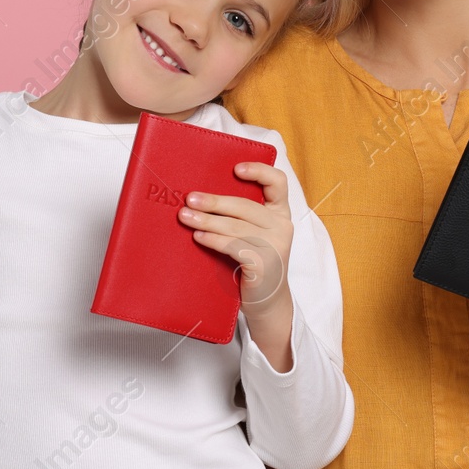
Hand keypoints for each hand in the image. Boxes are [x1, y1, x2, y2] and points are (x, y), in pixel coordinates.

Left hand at [176, 161, 293, 318]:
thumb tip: (200, 196)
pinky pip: (234, 246)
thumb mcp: (250, 233)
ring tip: (186, 217)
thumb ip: (238, 215)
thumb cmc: (251, 259)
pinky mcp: (265, 264)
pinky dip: (213, 240)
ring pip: (236, 227)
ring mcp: (276, 245)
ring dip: (207, 221)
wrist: (265, 300)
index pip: (278, 182)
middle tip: (190, 199)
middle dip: (214, 202)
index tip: (235, 168)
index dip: (259, 171)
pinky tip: (198, 237)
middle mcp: (282, 226)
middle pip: (245, 206)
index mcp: (280, 212)